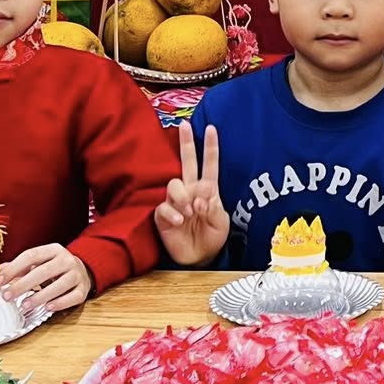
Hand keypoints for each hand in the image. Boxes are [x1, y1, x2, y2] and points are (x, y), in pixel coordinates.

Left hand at [0, 243, 90, 317]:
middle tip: (7, 296)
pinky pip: (72, 297)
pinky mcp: (83, 289)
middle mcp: (66, 260)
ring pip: (59, 285)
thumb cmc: (54, 268)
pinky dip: (60, 303)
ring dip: (40, 296)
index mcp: (53, 250)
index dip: (14, 268)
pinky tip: (48, 307)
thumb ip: (17, 268)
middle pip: (44, 271)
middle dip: (23, 284)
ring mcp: (76, 274)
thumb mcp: (38, 263)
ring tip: (24, 305)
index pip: (31, 255)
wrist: (82, 270)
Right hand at [155, 121, 229, 266]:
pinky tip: (180, 220)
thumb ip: (212, 206)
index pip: (209, 164)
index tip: (211, 128)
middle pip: (187, 162)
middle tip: (184, 126)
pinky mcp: (163, 216)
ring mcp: (176, 202)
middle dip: (186, 143)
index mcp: (208, 189)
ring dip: (183, 196)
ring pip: (174, 184)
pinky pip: (164, 207)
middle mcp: (190, 191)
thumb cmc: (212, 236)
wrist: (201, 257)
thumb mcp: (220, 221)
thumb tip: (200, 194)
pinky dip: (173, 212)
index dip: (210, 147)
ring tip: (190, 211)